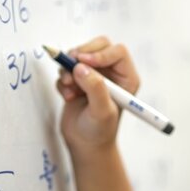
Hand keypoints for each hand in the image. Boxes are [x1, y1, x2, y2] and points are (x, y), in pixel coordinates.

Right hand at [56, 36, 139, 158]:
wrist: (85, 144)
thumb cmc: (100, 131)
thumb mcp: (102, 111)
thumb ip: (95, 88)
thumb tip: (81, 67)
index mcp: (127, 78)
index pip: (117, 52)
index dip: (100, 53)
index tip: (83, 62)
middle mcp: (112, 73)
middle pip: (97, 46)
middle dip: (81, 54)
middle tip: (70, 66)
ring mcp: (94, 75)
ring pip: (79, 55)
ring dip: (69, 69)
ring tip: (69, 89)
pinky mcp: (78, 80)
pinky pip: (67, 68)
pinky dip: (63, 80)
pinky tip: (68, 97)